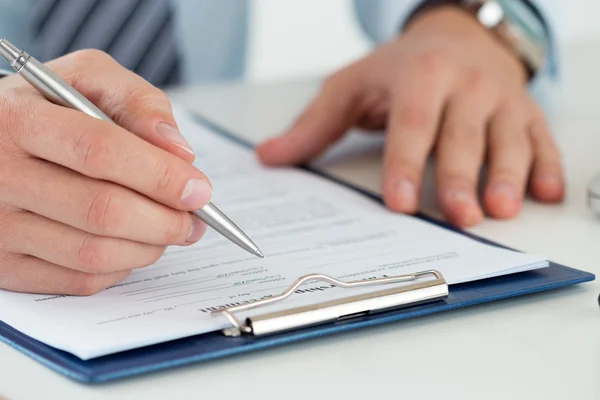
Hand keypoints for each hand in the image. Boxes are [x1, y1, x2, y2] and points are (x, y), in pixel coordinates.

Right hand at [0, 50, 210, 294]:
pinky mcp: (4, 266)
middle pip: (102, 211)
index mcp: (18, 120)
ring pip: (94, 253)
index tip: (199, 190)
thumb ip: (138, 102)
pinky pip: (79, 281)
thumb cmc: (47, 111)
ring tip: (171, 230)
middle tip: (196, 219)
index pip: (100, 152)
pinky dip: (121, 267)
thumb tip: (180, 153)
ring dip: (150, 247)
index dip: (160, 176)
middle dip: (166, 220)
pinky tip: (132, 245)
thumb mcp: (87, 80)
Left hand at [257, 6, 563, 226]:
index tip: (398, 202)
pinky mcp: (526, 111)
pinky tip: (545, 194)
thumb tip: (268, 158)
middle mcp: (465, 84)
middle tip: (459, 217)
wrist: (456, 37)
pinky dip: (547, 166)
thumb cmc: (400, 69)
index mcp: (419, 76)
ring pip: (508, 139)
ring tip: (502, 210)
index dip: (406, 163)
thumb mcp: (351, 87)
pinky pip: (541, 139)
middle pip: (462, 136)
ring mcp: (500, 98)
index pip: (412, 124)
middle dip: (461, 178)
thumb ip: (314, 126)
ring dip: (509, 175)